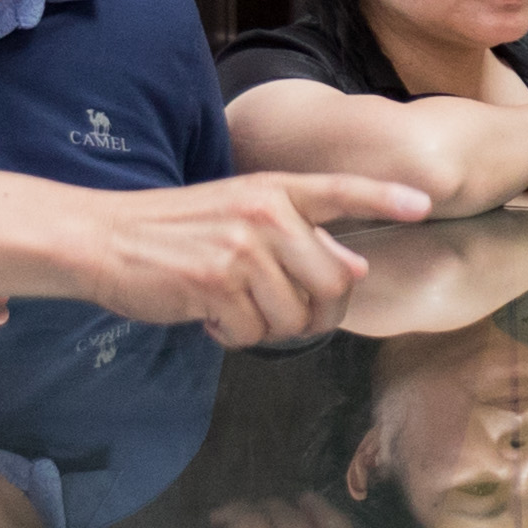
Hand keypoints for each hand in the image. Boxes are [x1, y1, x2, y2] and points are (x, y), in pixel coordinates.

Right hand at [58, 173, 426, 341]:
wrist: (103, 239)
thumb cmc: (174, 232)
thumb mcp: (240, 214)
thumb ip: (297, 235)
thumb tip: (354, 267)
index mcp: (274, 191)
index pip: (340, 191)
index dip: (385, 198)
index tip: (424, 205)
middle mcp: (266, 215)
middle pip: (335, 283)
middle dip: (317, 313)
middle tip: (281, 314)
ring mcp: (243, 249)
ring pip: (295, 317)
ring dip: (267, 327)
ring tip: (231, 307)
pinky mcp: (216, 285)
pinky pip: (254, 335)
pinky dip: (235, 337)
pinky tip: (209, 315)